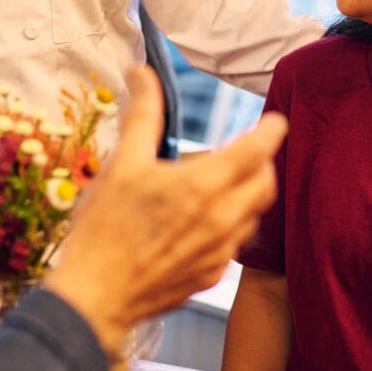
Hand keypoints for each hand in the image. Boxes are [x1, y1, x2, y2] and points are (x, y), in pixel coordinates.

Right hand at [44, 66, 286, 354]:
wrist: (95, 297)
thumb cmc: (104, 229)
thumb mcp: (122, 164)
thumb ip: (142, 115)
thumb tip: (143, 73)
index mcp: (201, 186)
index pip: (257, 151)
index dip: (271, 131)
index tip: (275, 121)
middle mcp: (221, 220)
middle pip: (266, 183)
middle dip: (263, 163)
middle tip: (247, 152)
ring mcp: (219, 252)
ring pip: (254, 215)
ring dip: (247, 195)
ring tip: (219, 185)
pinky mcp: (212, 276)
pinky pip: (235, 243)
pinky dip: (230, 225)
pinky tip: (202, 222)